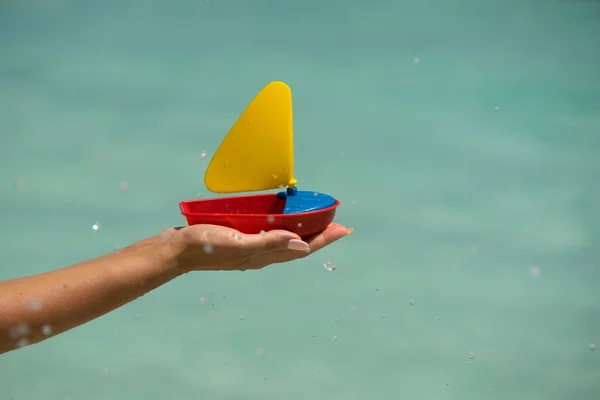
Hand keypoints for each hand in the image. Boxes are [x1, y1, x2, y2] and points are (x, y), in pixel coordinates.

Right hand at [166, 223, 351, 271]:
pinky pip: (269, 233)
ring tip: (317, 220)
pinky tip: (281, 218)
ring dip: (304, 230)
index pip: (303, 248)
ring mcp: (250, 247)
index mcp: (264, 256)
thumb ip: (270, 242)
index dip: (325, 239)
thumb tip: (303, 245)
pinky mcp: (240, 238)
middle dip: (320, 234)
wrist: (176, 250)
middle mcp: (261, 254)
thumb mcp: (239, 242)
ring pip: (285, 239)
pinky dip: (283, 226)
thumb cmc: (206, 245)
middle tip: (338, 223)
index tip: (344, 229)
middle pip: (299, 244)